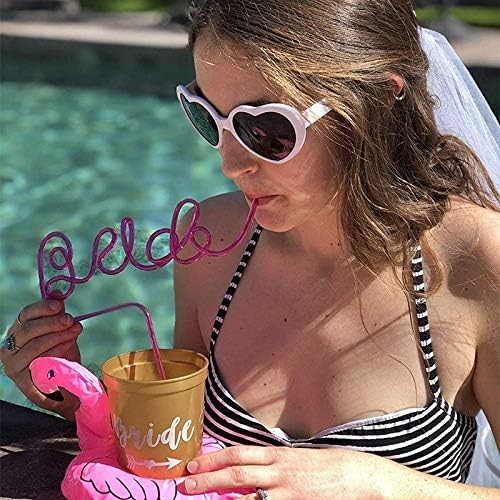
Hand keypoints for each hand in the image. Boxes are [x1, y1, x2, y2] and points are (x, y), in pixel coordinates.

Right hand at [0, 294, 81, 419]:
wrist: (63, 381)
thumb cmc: (59, 351)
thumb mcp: (59, 330)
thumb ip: (55, 312)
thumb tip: (56, 292)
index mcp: (17, 330)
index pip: (25, 315)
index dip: (42, 308)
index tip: (60, 305)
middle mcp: (9, 347)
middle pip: (28, 330)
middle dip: (52, 323)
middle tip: (71, 320)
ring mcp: (13, 365)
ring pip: (34, 346)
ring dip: (58, 336)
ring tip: (75, 330)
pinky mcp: (22, 381)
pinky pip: (39, 363)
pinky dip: (56, 352)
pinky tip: (70, 344)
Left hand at [181, 444, 385, 498]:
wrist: (361, 477)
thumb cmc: (330, 466)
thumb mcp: (299, 459)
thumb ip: (275, 464)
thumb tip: (252, 469)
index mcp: (279, 455)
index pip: (239, 453)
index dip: (215, 458)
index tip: (195, 463)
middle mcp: (279, 470)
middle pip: (237, 472)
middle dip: (209, 477)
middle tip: (186, 482)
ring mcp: (288, 491)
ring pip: (248, 494)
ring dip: (222, 497)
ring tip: (200, 497)